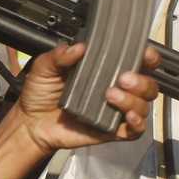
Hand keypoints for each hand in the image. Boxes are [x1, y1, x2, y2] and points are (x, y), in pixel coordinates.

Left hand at [14, 43, 159, 154]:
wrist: (31, 121)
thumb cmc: (40, 93)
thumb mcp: (45, 68)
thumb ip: (59, 55)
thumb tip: (77, 48)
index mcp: (104, 70)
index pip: (136, 61)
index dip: (147, 57)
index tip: (145, 55)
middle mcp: (116, 89)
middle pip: (148, 84)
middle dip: (142, 81)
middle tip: (123, 78)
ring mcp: (116, 111)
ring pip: (143, 105)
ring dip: (133, 100)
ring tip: (111, 95)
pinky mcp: (112, 131)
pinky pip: (135, 130)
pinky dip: (137, 123)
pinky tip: (128, 116)